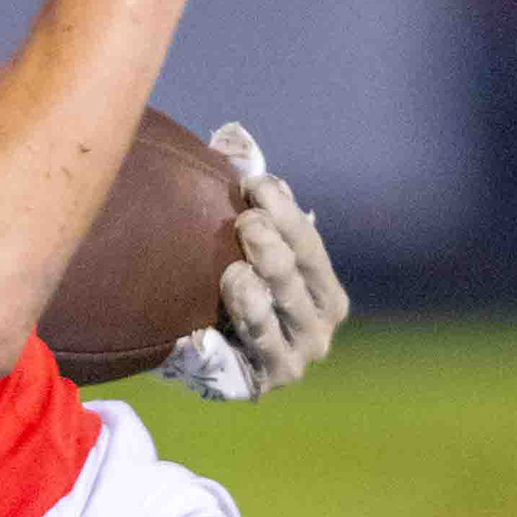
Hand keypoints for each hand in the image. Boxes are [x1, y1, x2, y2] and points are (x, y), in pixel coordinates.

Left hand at [159, 122, 346, 400]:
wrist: (192, 351)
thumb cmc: (221, 287)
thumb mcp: (238, 240)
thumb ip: (245, 197)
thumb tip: (235, 138)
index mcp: (323, 285)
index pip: (308, 240)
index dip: (283, 209)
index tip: (252, 184)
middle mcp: (321, 321)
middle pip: (298, 271)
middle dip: (272, 241)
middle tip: (244, 222)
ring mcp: (300, 353)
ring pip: (282, 305)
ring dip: (260, 279)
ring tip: (234, 266)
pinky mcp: (272, 377)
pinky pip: (261, 342)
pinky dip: (246, 316)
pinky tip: (230, 292)